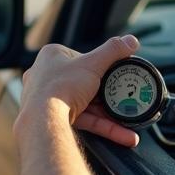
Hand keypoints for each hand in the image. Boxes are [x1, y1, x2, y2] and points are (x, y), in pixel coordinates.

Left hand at [21, 34, 140, 146]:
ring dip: (109, 115)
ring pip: (86, 104)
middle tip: (124, 98)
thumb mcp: (94, 63)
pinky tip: (123, 134)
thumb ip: (114, 51)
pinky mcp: (55, 119)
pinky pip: (84, 120)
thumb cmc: (62, 87)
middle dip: (107, 94)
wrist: (43, 121)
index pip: (81, 57)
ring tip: (129, 121)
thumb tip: (131, 40)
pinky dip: (103, 126)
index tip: (114, 73)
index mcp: (52, 56)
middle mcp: (46, 76)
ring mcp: (48, 99)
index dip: (99, 65)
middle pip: (85, 83)